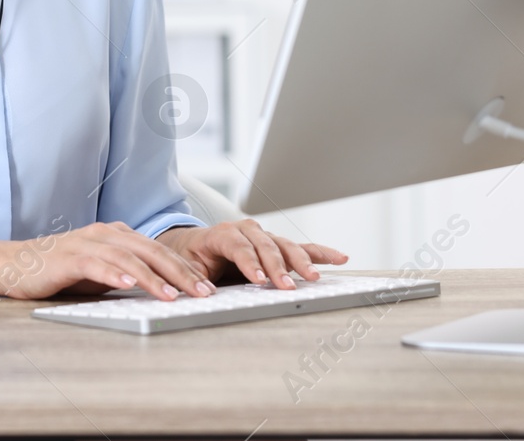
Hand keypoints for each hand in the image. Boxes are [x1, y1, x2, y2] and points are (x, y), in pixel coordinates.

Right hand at [0, 221, 217, 301]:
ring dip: (154, 277)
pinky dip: (115, 273)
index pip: (159, 251)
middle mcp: (106, 233)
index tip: (207, 287)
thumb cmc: (59, 270)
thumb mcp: (100, 272)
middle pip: (152, 250)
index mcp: (117, 235)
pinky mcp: (70, 257)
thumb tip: (161, 292)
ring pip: (129, 257)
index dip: (185, 269)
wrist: (15, 264)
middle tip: (203, 292)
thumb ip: (126, 275)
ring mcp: (88, 243)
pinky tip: (130, 284)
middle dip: (181, 273)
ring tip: (174, 295)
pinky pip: (97, 264)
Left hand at [156, 219, 347, 289]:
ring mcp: (263, 236)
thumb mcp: (184, 268)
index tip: (259, 280)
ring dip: (300, 262)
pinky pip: (300, 248)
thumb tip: (203, 292)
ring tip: (314, 277)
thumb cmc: (191, 257)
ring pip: (285, 246)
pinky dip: (319, 253)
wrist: (193, 245)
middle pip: (265, 245)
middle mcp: (245, 231)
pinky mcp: (276, 247)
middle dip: (278, 266)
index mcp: (221, 234)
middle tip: (287, 286)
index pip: (238, 245)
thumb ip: (193, 278)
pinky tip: (339, 257)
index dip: (249, 262)